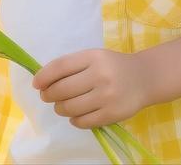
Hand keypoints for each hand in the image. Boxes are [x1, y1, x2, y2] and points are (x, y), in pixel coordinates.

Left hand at [31, 48, 152, 129]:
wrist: (144, 78)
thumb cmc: (112, 66)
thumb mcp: (93, 57)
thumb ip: (71, 66)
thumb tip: (42, 81)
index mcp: (93, 57)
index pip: (60, 67)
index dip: (43, 76)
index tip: (36, 84)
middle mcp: (100, 76)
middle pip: (62, 89)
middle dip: (49, 95)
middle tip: (47, 96)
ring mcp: (107, 97)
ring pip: (70, 108)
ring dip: (59, 109)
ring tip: (61, 106)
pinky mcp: (113, 114)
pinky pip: (83, 122)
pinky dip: (74, 120)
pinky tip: (75, 115)